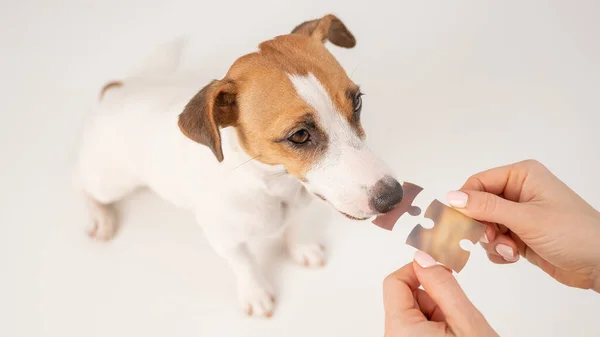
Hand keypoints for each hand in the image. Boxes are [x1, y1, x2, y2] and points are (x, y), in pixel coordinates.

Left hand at [383, 251, 498, 336]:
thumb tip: (424, 257)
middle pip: (406, 298)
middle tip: (458, 317)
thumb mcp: (466, 321)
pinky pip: (419, 330)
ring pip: (416, 314)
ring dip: (439, 316)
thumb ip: (442, 286)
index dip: (418, 270)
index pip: (394, 282)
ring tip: (459, 333)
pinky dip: (438, 329)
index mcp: (400, 330)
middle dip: (435, 300)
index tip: (442, 270)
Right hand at [446, 159, 599, 291]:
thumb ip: (486, 207)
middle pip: (478, 206)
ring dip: (493, 242)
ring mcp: (520, 214)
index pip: (478, 183)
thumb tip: (451, 197)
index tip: (460, 224)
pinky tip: (514, 257)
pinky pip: (496, 240)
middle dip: (482, 227)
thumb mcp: (526, 219)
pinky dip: (500, 250)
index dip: (466, 203)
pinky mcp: (521, 234)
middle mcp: (519, 191)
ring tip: (511, 250)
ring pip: (485, 225)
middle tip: (493, 240)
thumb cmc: (572, 234)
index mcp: (522, 175)